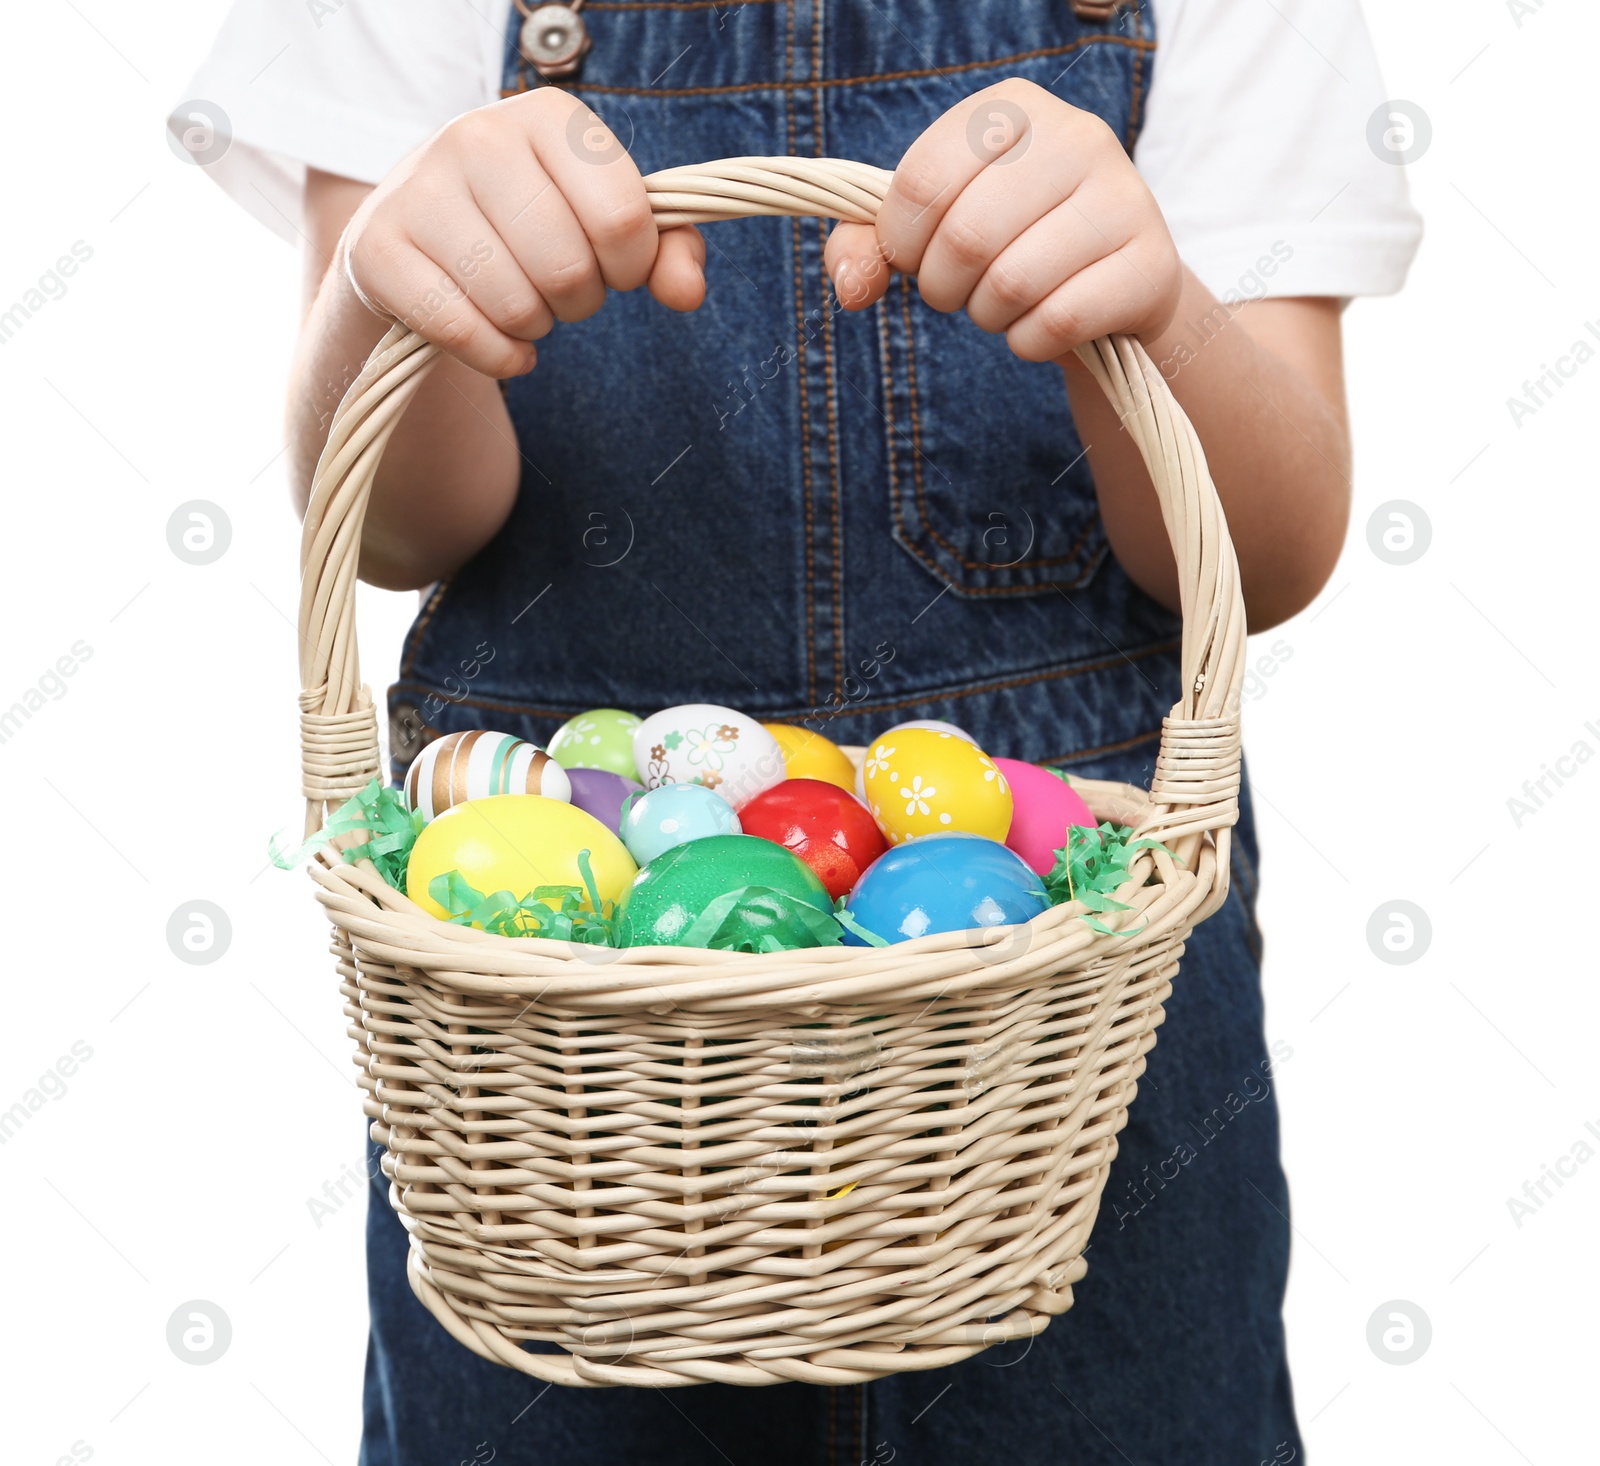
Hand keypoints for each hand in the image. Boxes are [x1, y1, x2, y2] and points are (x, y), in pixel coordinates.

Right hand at [340, 89, 703, 377]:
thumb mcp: (603, 223)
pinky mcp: (377, 250)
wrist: (418, 238)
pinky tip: (502, 344)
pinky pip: (465, 332)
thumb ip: (667, 251)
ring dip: (536, 328)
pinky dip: (499, 357)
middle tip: (562, 290)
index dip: (633, 267)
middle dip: (581, 301)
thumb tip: (687, 293)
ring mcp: (419, 190)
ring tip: (523, 304)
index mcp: (546, 117)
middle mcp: (477, 137)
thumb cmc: (531, 227)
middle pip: (570, 268)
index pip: (622, 217)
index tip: (616, 268)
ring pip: (517, 304)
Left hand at [824, 79, 1180, 360]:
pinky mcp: (1151, 264)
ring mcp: (1123, 196)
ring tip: (1004, 303)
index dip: (900, 243)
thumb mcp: (932, 230)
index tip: (913, 258)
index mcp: (1011, 109)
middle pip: (966, 237)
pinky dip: (1030, 343)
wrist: (1110, 284)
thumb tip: (850, 285)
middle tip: (959, 292)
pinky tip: (1042, 325)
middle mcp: (1076, 135)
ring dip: (989, 316)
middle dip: (944, 287)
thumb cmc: (1008, 245)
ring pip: (1012, 283)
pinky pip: (1058, 321)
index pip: (922, 180)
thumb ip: (869, 246)